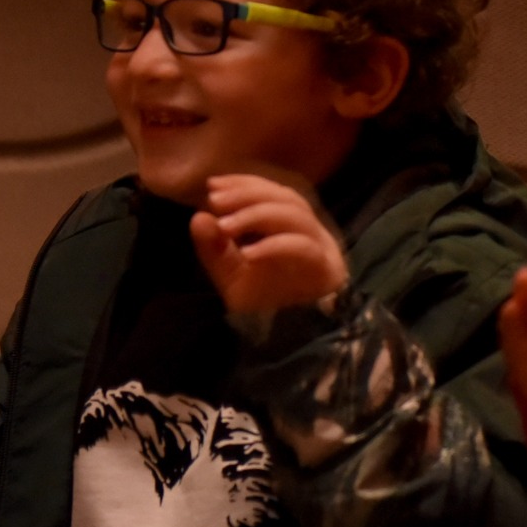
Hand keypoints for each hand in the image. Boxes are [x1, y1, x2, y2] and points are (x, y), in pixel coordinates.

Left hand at [190, 172, 347, 315]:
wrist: (292, 342)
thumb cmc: (266, 304)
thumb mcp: (231, 275)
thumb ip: (215, 248)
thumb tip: (198, 216)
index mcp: (291, 226)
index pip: (271, 191)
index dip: (244, 183)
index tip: (212, 184)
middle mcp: (311, 231)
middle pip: (284, 197)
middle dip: (247, 195)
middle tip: (215, 200)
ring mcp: (322, 249)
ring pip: (295, 216)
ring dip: (256, 215)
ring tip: (225, 226)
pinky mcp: (327, 269)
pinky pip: (303, 248)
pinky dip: (273, 246)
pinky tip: (247, 254)